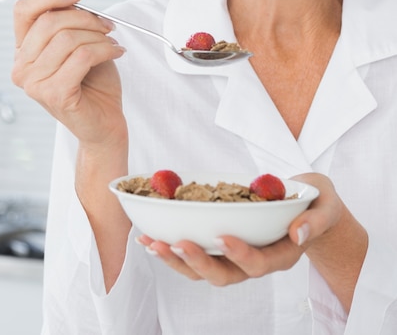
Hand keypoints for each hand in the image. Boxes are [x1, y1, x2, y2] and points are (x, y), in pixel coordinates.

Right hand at [12, 0, 127, 147]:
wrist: (104, 123)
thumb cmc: (92, 81)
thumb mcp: (78, 39)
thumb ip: (62, 11)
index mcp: (23, 51)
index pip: (24, 10)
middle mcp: (21, 67)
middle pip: (50, 22)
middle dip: (86, 18)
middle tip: (108, 26)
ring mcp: (34, 84)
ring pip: (68, 39)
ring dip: (99, 37)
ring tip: (113, 44)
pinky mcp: (54, 95)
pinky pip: (81, 57)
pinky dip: (104, 51)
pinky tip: (116, 54)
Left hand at [136, 173, 363, 308]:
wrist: (310, 206)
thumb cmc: (318, 203)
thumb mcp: (326, 204)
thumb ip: (316, 219)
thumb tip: (299, 233)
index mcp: (282, 254)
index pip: (259, 263)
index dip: (240, 254)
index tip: (223, 236)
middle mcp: (256, 261)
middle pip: (224, 275)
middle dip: (198, 262)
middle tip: (176, 242)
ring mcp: (236, 256)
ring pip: (203, 270)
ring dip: (176, 258)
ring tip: (151, 242)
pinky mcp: (222, 246)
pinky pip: (196, 253)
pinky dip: (172, 247)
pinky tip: (150, 236)